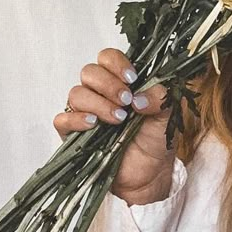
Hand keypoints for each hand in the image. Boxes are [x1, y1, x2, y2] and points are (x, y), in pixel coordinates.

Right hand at [52, 48, 178, 201]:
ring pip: (76, 94)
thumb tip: (139, 98)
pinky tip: (94, 125)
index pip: (107, 58)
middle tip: (126, 101)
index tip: (132, 79)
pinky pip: (62, 119)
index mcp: (120, 82)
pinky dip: (76, 120)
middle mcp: (100, 93)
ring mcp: (85, 112)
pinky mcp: (74, 134)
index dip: (116, 63)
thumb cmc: (156, 140)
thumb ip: (160, 99)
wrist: (150, 172)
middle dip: (108, 85)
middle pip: (89, 72)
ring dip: (98, 104)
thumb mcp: (168, 116)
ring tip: (119, 120)